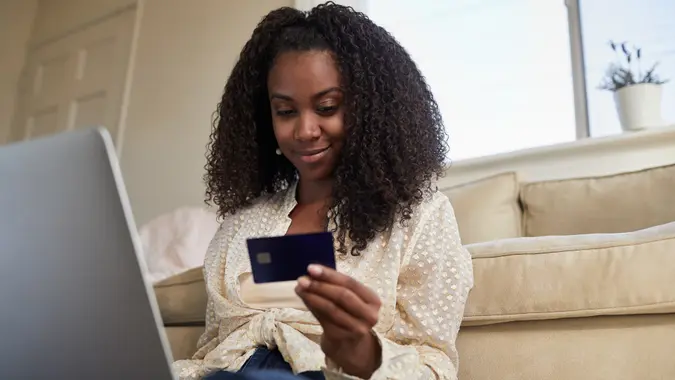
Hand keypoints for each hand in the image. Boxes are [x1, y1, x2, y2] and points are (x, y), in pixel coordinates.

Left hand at [295, 264, 381, 378]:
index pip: (350, 283)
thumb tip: (308, 276)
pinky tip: (304, 299)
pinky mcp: (342, 337)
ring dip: (312, 296)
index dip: (330, 275)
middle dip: (320, 285)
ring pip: (331, 308)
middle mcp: (369, 315)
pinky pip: (324, 319)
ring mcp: (356, 328)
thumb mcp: (348, 299)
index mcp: (373, 300)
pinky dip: (312, 307)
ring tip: (299, 288)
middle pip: (342, 295)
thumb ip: (332, 286)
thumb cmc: (348, 314)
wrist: (350, 344)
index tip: (311, 268)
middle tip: (302, 279)